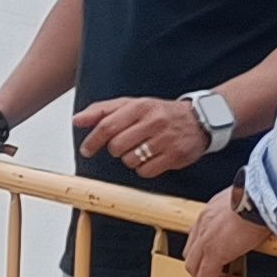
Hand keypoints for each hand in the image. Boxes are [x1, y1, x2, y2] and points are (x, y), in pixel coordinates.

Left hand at [74, 93, 206, 181]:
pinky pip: (146, 171)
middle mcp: (154, 121)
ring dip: (130, 159)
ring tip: (141, 150)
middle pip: (116, 146)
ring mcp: (166, 139)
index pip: (108, 125)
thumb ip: (102, 111)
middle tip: (124, 145)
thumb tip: (77, 120)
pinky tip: (151, 158)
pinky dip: (144, 169)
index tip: (86, 150)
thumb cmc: (159, 113)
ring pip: (130, 160)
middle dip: (115, 150)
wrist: (199, 120)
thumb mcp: (132, 105)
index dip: (92, 140)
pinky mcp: (175, 156)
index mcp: (140, 106)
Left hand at [182, 186, 271, 276]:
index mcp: (212, 211)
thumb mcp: (250, 205)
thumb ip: (246, 215)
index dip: (205, 255)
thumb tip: (259, 222)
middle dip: (203, 271)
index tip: (220, 263)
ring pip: (194, 269)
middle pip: (192, 256)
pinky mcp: (214, 252)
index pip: (198, 238)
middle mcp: (204, 223)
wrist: (265, 194)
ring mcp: (205, 238)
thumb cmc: (264, 196)